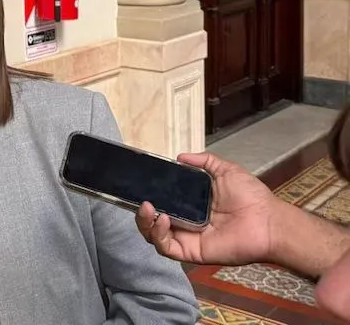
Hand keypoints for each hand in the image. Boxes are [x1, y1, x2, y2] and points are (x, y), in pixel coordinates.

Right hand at [135, 152, 278, 266]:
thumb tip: (180, 156)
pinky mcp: (192, 251)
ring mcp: (188, 238)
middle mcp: (186, 222)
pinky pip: (167, 248)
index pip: (162, 203)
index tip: (142, 186)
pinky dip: (159, 235)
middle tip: (142, 200)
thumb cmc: (250, 196)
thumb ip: (204, 162)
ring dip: (145, 223)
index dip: (150, 196)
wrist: (268, 220)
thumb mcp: (225, 170)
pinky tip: (162, 219)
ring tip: (148, 208)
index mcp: (192, 205)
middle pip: (153, 221)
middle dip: (141, 212)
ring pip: (155, 236)